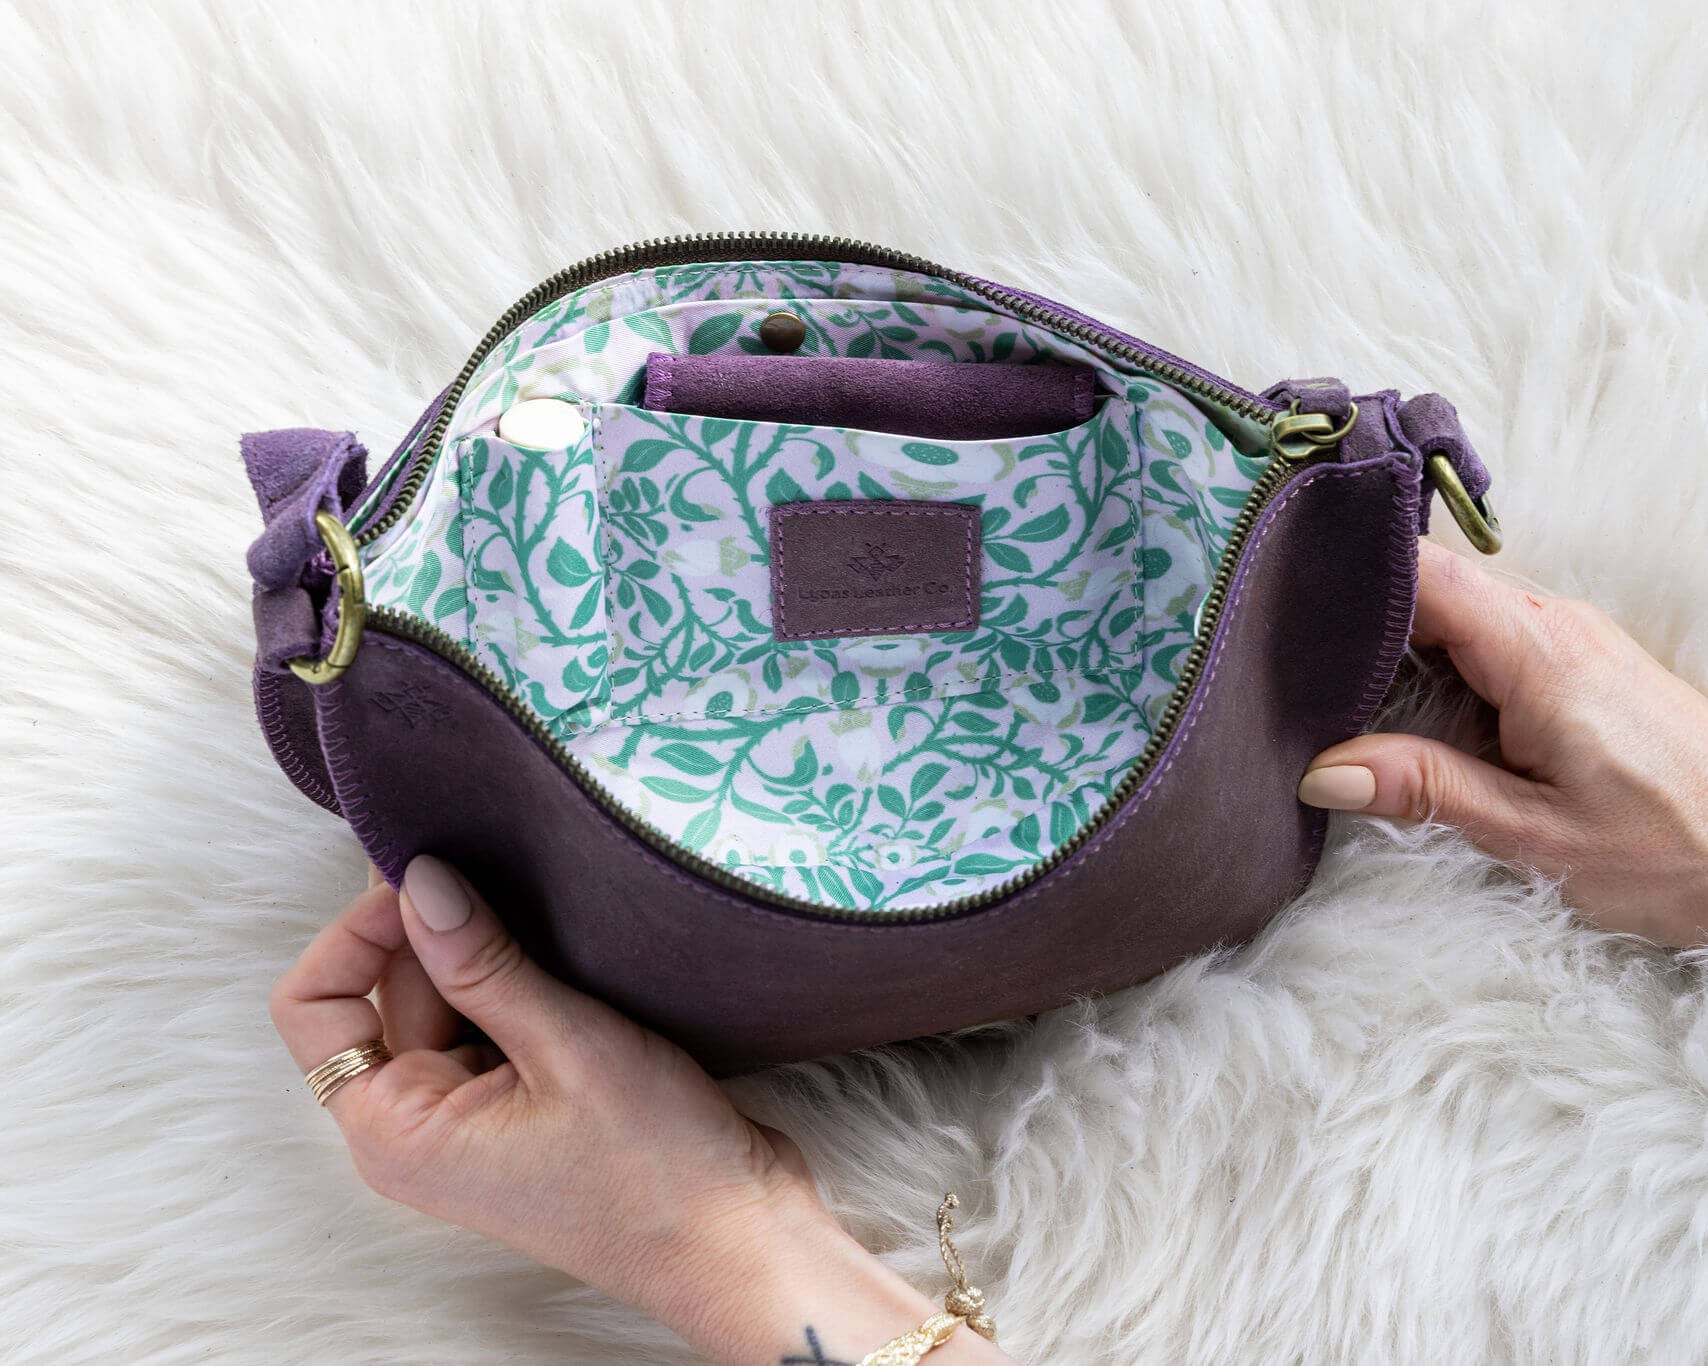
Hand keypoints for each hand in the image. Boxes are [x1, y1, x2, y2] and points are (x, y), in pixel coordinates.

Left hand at [270, 857, 1014, 1364]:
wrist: (737, 1237)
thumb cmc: (653, 1168)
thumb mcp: (566, 1046)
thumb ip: (481, 960)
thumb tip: (418, 878)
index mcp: (396, 1131)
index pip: (315, 1004)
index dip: (357, 932)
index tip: (429, 881)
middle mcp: (416, 1127)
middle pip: (383, 991)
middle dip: (437, 933)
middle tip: (513, 885)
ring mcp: (468, 1117)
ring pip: (444, 998)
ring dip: (489, 953)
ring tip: (559, 932)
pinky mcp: (516, 1104)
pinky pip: (492, 1019)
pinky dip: (520, 980)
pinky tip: (574, 965)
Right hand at [1298, 539, 1707, 945]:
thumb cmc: (1672, 850)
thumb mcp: (1536, 838)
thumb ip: (1427, 791)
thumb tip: (1323, 771)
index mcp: (1541, 654)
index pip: (1427, 572)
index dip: (1353, 572)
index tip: (1286, 595)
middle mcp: (1555, 627)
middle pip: (1431, 584)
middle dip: (1358, 614)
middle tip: (1283, 654)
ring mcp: (1567, 641)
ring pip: (1453, 610)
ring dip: (1393, 641)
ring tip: (1325, 682)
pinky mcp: (1572, 666)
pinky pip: (1482, 636)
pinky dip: (1432, 660)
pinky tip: (1396, 700)